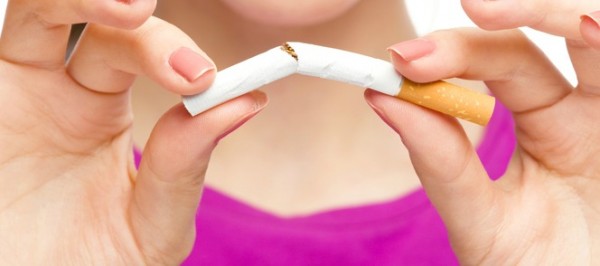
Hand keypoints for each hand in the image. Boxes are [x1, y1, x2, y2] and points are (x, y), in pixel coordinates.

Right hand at [0, 1, 264, 263]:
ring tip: (131, 10)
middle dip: (137, 25)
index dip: (176, 52)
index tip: (208, 79)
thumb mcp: (151, 225)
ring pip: (40, 15)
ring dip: (81, 1)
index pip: (147, 52)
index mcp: (103, 113)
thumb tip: (246, 102)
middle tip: (168, 43)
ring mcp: (15, 96)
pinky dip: (29, 20)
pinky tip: (61, 32)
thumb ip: (187, 166)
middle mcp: (59, 93)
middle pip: (101, 26)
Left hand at [365, 3, 599, 264]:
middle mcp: (590, 111)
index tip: (403, 59)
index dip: (457, 51)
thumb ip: (441, 163)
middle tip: (474, 7)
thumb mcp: (481, 220)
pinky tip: (593, 29)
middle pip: (560, 33)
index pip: (502, 61)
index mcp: (547, 124)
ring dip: (573, 14)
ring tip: (550, 16)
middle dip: (521, 13)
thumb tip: (383, 97)